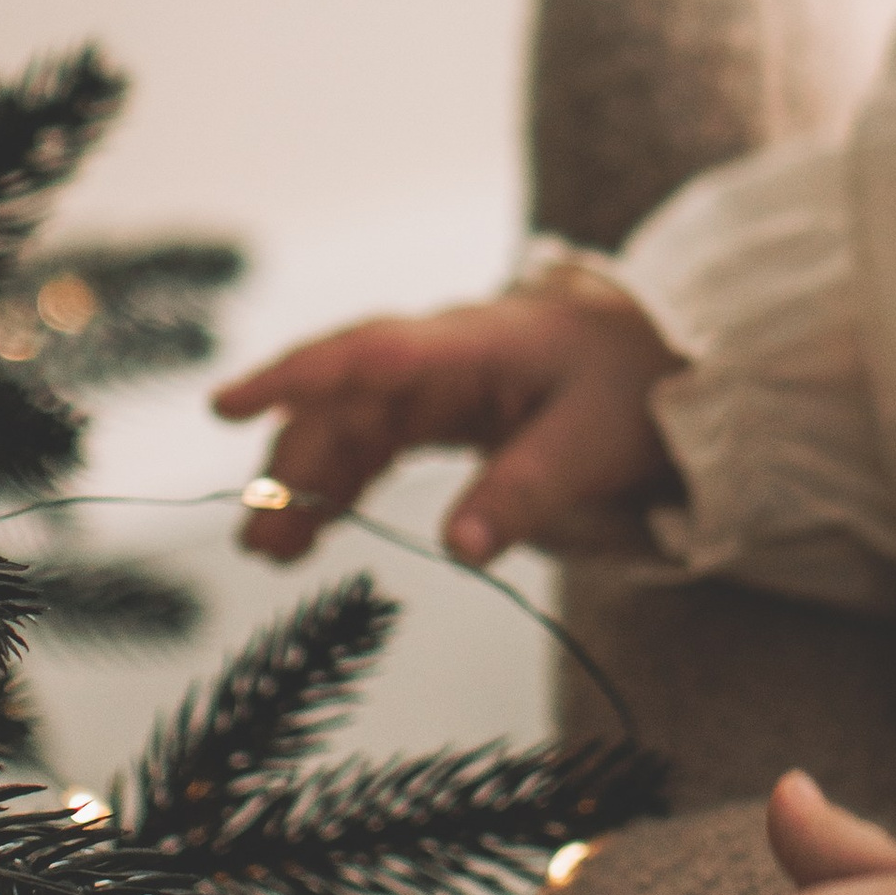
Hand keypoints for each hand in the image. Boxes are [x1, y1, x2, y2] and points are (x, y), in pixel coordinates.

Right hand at [210, 285, 682, 565]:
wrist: (667, 355)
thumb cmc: (635, 382)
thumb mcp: (593, 442)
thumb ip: (524, 491)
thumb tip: (456, 551)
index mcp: (476, 342)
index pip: (370, 353)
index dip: (297, 378)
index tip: (228, 404)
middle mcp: (441, 355)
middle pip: (348, 403)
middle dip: (294, 463)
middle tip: (258, 536)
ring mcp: (437, 383)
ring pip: (349, 427)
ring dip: (306, 484)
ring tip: (267, 552)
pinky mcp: (442, 411)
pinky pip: (373, 446)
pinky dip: (338, 488)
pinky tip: (307, 533)